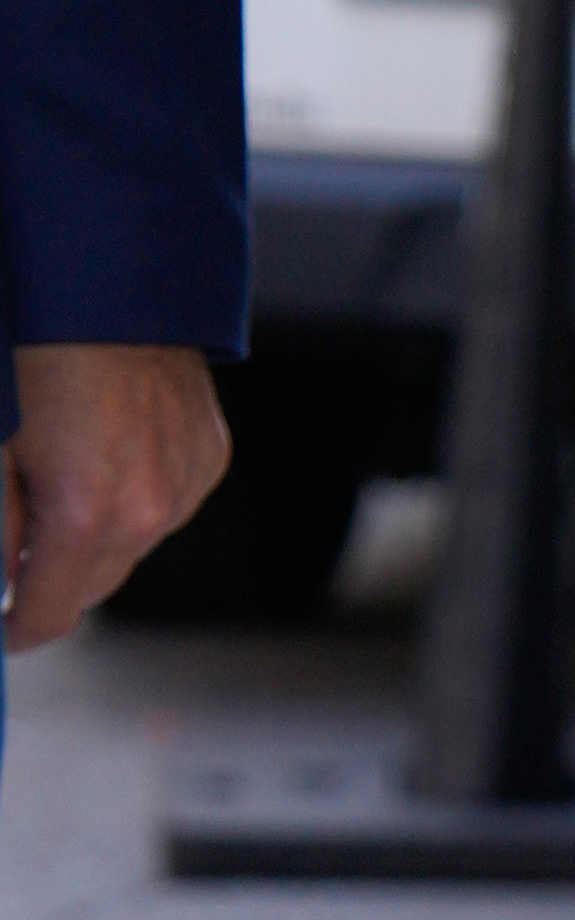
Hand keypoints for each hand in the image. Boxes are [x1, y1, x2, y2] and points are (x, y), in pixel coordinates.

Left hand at [5, 345, 229, 645]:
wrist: (108, 285)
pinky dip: (134, 496)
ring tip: (66, 473)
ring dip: (96, 535)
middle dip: (55, 581)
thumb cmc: (33, 355)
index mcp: (84, 516)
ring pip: (133, 546)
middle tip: (22, 548)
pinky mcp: (209, 456)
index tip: (5, 634)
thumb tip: (1, 578)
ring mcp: (186, 484)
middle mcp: (147, 511)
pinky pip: (165, 503)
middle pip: (96, 589)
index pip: (52, 615)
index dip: (19, 632)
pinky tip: (109, 448)